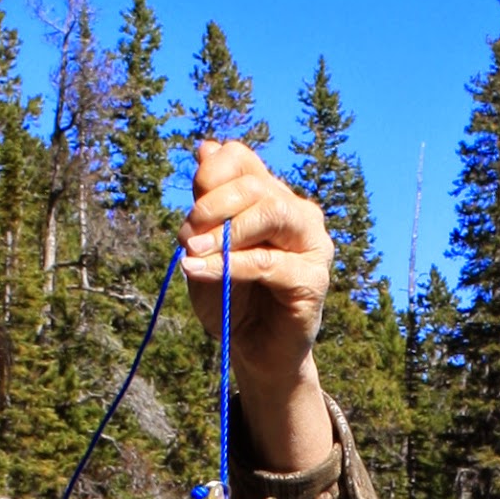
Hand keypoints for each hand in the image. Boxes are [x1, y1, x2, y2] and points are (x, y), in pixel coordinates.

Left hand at [178, 141, 333, 471]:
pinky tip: (198, 271)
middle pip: (255, 184)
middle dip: (212, 205)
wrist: (252, 351)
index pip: (242, 158)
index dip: (211, 172)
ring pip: (271, 212)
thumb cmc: (229, 298)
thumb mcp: (206, 249)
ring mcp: (312, 244)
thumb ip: (207, 205)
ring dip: (225, 230)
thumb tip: (206, 147)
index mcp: (270, 197)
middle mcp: (297, 213)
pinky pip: (269, 262)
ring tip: (191, 251)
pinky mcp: (314, 278)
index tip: (189, 204)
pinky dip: (230, 265)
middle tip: (185, 236)